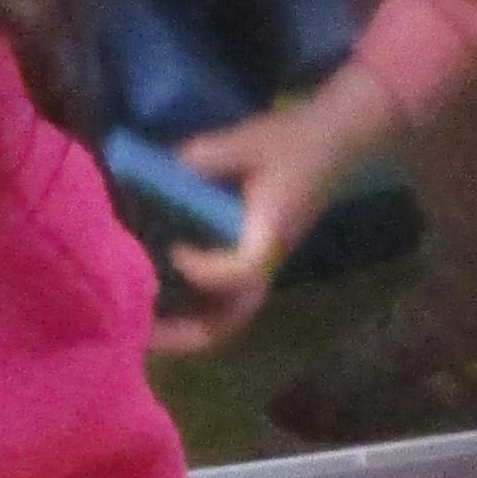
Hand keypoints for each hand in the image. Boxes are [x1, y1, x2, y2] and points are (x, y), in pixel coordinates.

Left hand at [147, 101, 354, 355]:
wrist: (335, 144)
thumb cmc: (294, 144)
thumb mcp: (248, 141)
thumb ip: (204, 155)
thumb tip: (155, 173)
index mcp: (269, 236)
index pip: (243, 272)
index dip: (206, 270)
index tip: (175, 249)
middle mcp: (266, 263)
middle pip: (231, 320)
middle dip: (186, 334)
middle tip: (141, 337)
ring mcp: (260, 268)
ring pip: (225, 318)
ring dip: (185, 331)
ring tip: (141, 331)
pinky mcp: (252, 263)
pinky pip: (222, 302)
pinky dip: (190, 311)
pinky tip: (154, 302)